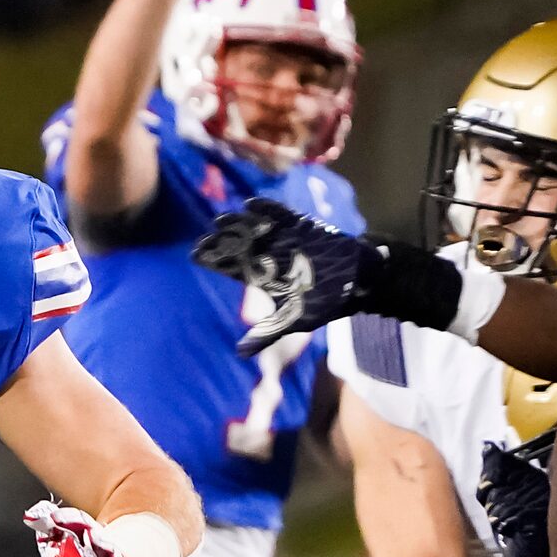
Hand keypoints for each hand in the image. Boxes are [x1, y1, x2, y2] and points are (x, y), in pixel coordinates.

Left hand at [193, 201, 468, 355]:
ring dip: (240, 221)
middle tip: (207, 233)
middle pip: (240, 243)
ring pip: (256, 227)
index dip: (214, 258)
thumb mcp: (295, 320)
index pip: (232, 265)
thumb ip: (267, 333)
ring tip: (223, 217)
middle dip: (224, 237)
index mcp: (262, 276)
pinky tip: (252, 203)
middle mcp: (270, 254)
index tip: (196, 253)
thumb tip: (240, 353)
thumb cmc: (326, 301)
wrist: (359, 282)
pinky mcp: (304, 226)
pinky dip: (269, 209)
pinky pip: (283, 214)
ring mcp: (285, 239)